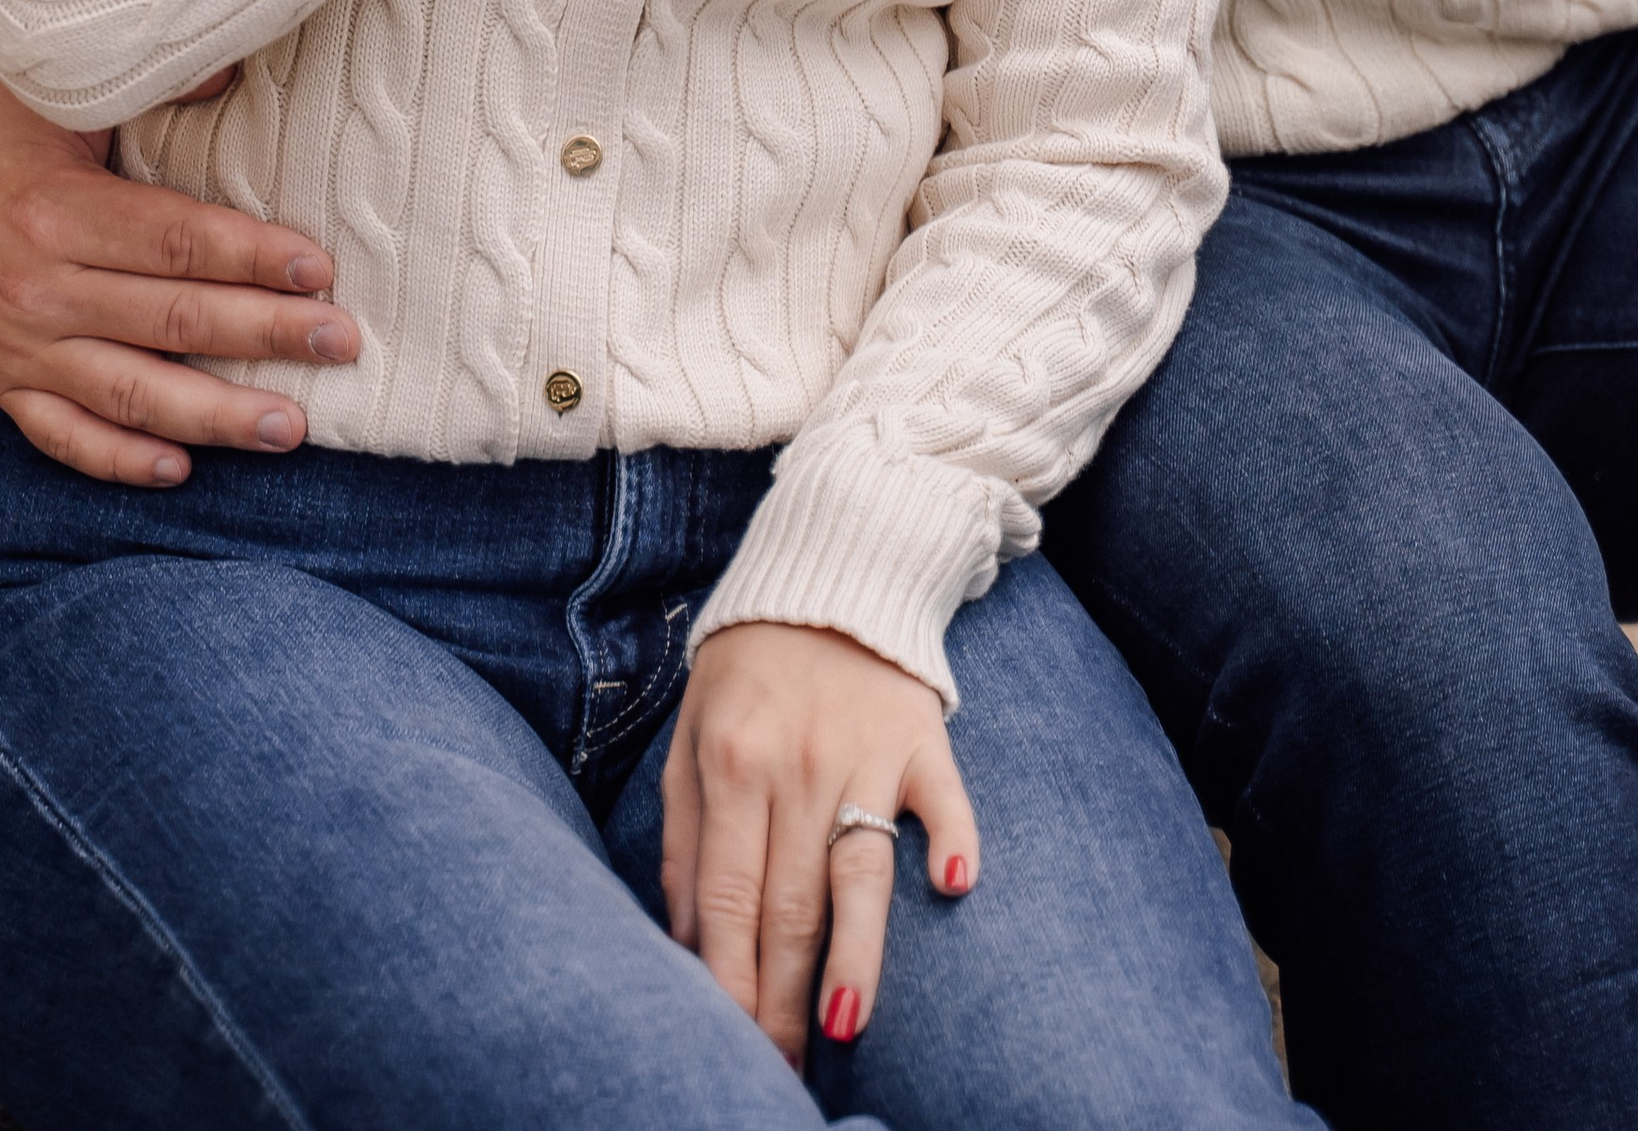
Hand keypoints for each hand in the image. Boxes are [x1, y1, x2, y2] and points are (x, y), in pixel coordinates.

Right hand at [0, 40, 359, 485]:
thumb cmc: (10, 108)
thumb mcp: (74, 83)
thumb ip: (157, 82)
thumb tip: (238, 69)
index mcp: (55, 210)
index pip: (176, 244)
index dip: (253, 259)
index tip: (320, 270)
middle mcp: (32, 287)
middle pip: (170, 322)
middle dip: (263, 336)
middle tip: (338, 343)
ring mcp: (13, 344)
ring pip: (128, 394)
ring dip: (214, 417)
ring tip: (289, 426)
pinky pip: (61, 434)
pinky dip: (118, 459)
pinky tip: (180, 469)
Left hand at [663, 621, 975, 1066]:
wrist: (831, 568)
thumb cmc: (749, 668)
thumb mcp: (690, 735)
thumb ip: (684, 834)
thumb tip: (683, 937)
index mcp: (731, 765)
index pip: (725, 897)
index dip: (727, 977)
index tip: (729, 1041)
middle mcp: (796, 765)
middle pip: (789, 903)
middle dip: (782, 997)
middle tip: (783, 1069)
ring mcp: (865, 752)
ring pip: (860, 869)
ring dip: (856, 949)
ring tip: (845, 1021)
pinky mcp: (923, 738)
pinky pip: (943, 797)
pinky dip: (953, 837)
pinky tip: (955, 884)